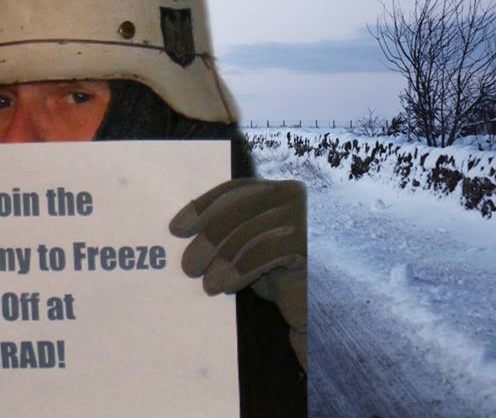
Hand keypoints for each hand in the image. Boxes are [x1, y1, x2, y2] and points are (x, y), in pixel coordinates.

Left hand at [169, 178, 306, 366]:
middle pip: (239, 210)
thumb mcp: (250, 247)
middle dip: (209, 239)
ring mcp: (304, 217)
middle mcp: (294, 195)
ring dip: (222, 261)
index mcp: (278, 189)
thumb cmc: (279, 275)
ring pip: (249, 234)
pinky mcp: (309, 244)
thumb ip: (229, 233)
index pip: (235, 190)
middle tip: (189, 266)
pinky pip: (265, 254)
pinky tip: (228, 286)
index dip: (202, 206)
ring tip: (208, 284)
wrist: (318, 305)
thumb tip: (189, 233)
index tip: (177, 228)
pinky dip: (241, 271)